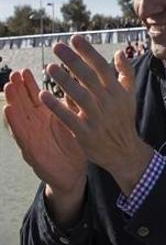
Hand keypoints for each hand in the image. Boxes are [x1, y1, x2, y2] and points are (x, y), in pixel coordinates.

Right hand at [3, 69, 86, 193]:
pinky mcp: (32, 153)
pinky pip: (21, 137)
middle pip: (23, 105)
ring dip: (12, 103)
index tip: (25, 70)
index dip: (29, 86)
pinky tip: (9, 112)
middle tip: (14, 75)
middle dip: (17, 90)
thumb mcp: (73, 123)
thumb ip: (71, 106)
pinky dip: (15, 124)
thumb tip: (77, 84)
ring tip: (8, 88)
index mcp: (46, 118)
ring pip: (19, 119)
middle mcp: (36, 127)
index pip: (35, 99)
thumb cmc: (73, 146)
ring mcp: (32, 139)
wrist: (74, 174)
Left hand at [41, 35, 152, 194]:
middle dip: (74, 61)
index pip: (102, 67)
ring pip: (80, 96)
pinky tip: (44, 95)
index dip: (88, 52)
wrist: (124, 151)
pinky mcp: (86, 133)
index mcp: (117, 92)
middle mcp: (108, 103)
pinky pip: (70, 118)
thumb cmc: (123, 120)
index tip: (74, 38)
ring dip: (64, 81)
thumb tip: (120, 52)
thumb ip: (125, 73)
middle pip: (90, 79)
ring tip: (50, 67)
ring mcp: (97, 118)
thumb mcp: (129, 95)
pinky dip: (57, 107)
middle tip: (57, 47)